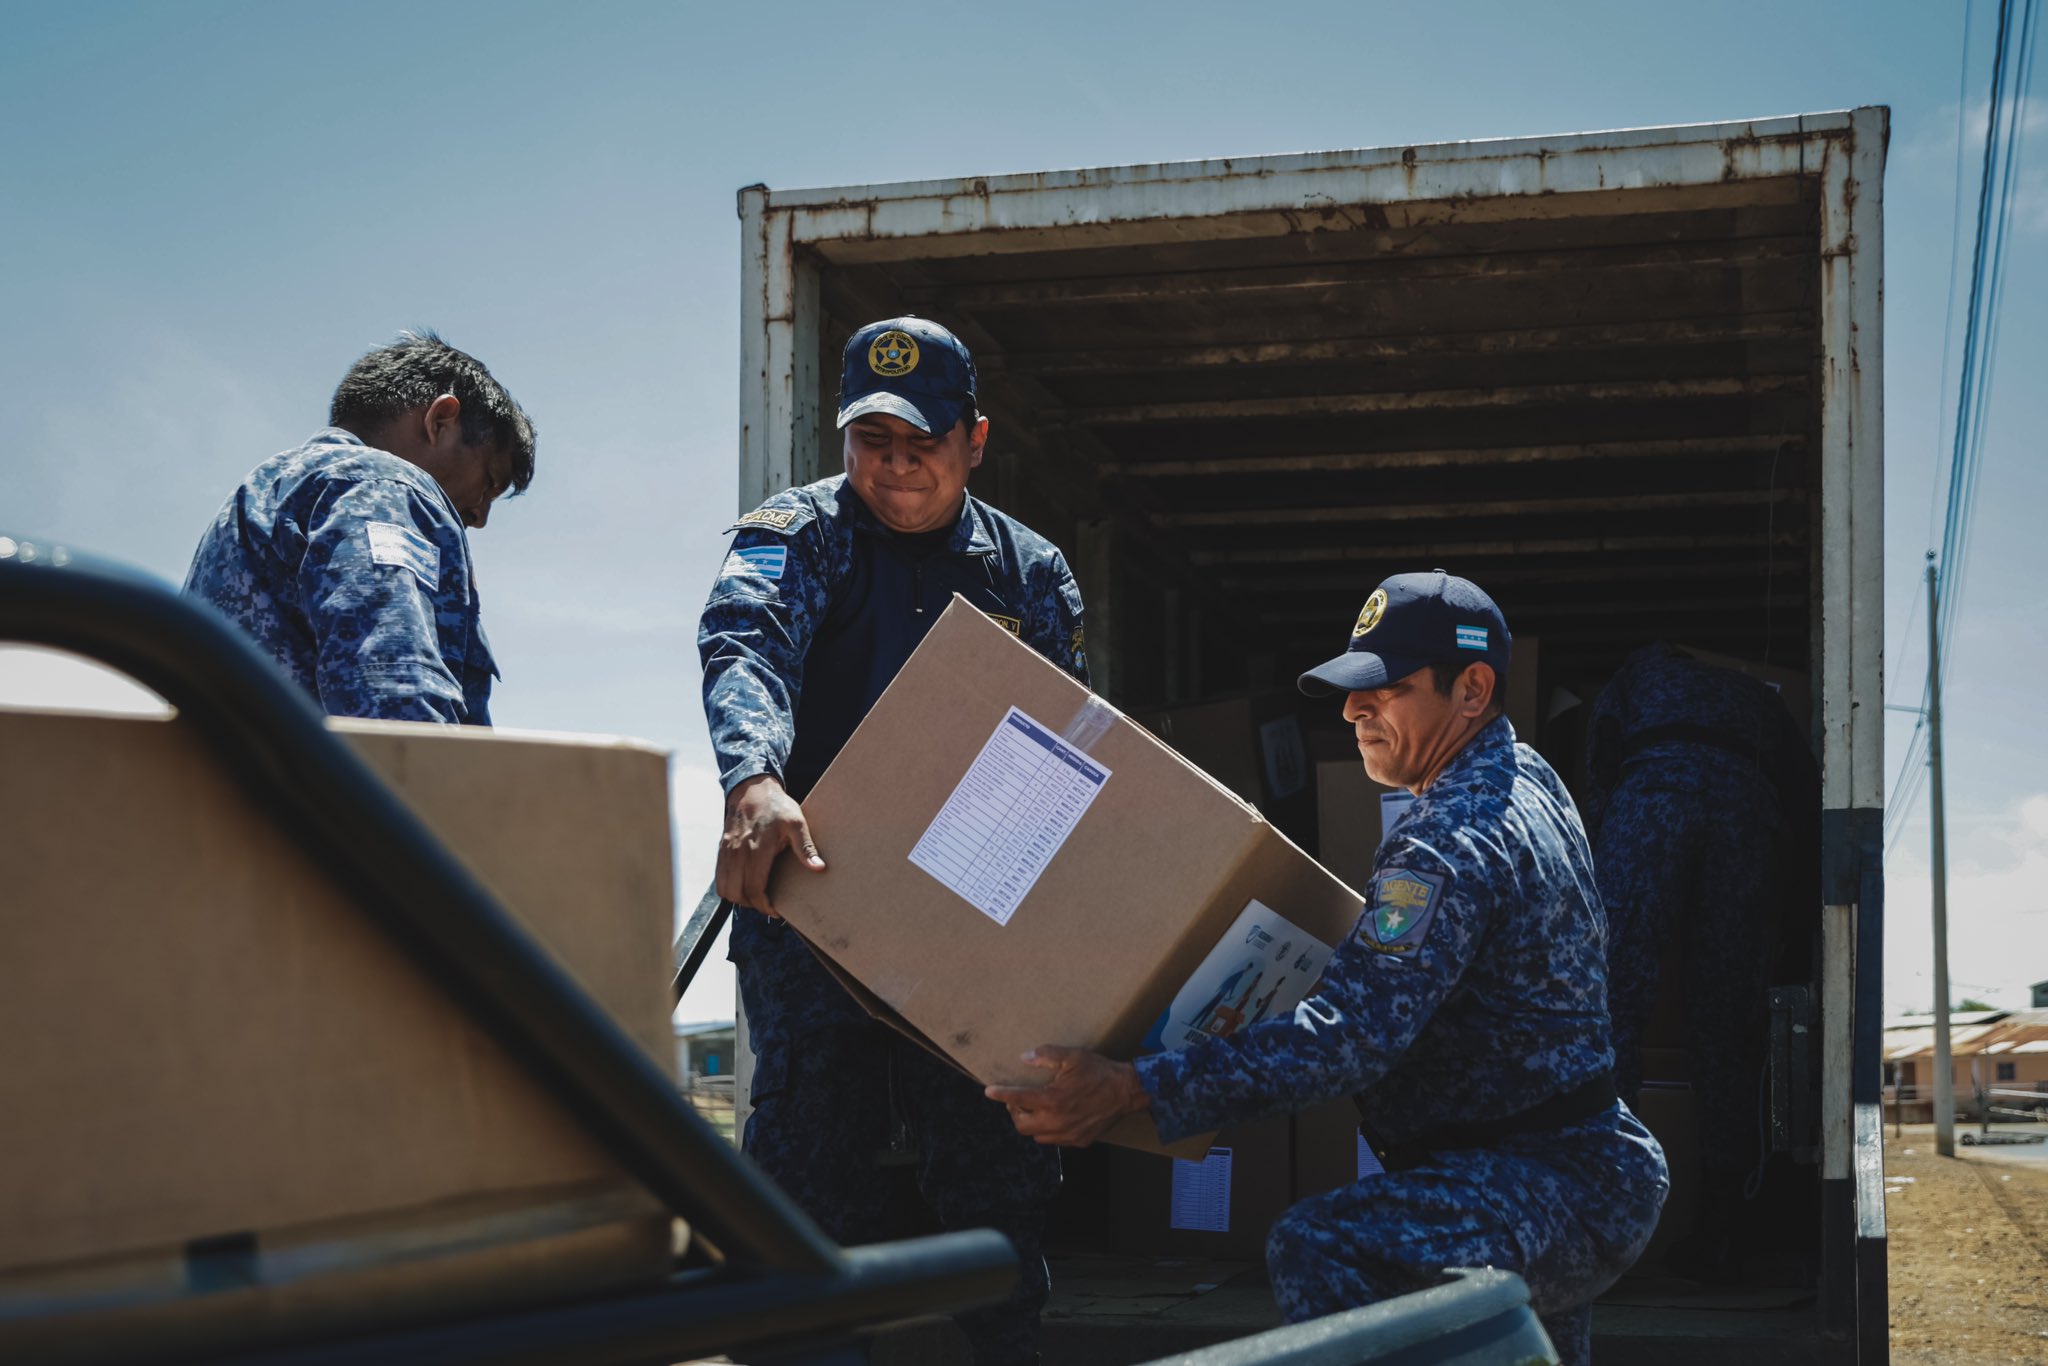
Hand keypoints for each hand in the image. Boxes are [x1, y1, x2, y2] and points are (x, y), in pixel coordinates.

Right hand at [716, 775, 824, 917]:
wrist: (752, 789)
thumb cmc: (776, 806)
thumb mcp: (796, 822)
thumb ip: (805, 847)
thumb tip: (818, 867)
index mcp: (757, 849)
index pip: (754, 889)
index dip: (764, 906)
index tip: (775, 910)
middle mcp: (738, 853)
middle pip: (738, 894)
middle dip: (753, 905)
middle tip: (769, 905)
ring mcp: (727, 852)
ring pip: (725, 889)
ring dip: (739, 899)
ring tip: (756, 897)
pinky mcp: (721, 850)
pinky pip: (719, 878)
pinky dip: (729, 888)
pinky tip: (744, 886)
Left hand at [984, 1045, 1150, 1146]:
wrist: (1128, 1092)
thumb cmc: (1100, 1072)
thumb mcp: (1073, 1056)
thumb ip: (1046, 1056)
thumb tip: (1024, 1057)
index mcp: (1053, 1100)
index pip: (1018, 1098)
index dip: (1001, 1095)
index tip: (988, 1091)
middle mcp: (1057, 1121)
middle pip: (1022, 1125)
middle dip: (1015, 1112)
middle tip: (1019, 1099)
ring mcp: (1068, 1134)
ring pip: (1037, 1135)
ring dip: (1031, 1122)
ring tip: (1036, 1108)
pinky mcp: (1078, 1141)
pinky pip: (1055, 1140)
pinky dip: (1049, 1129)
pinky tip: (1055, 1116)